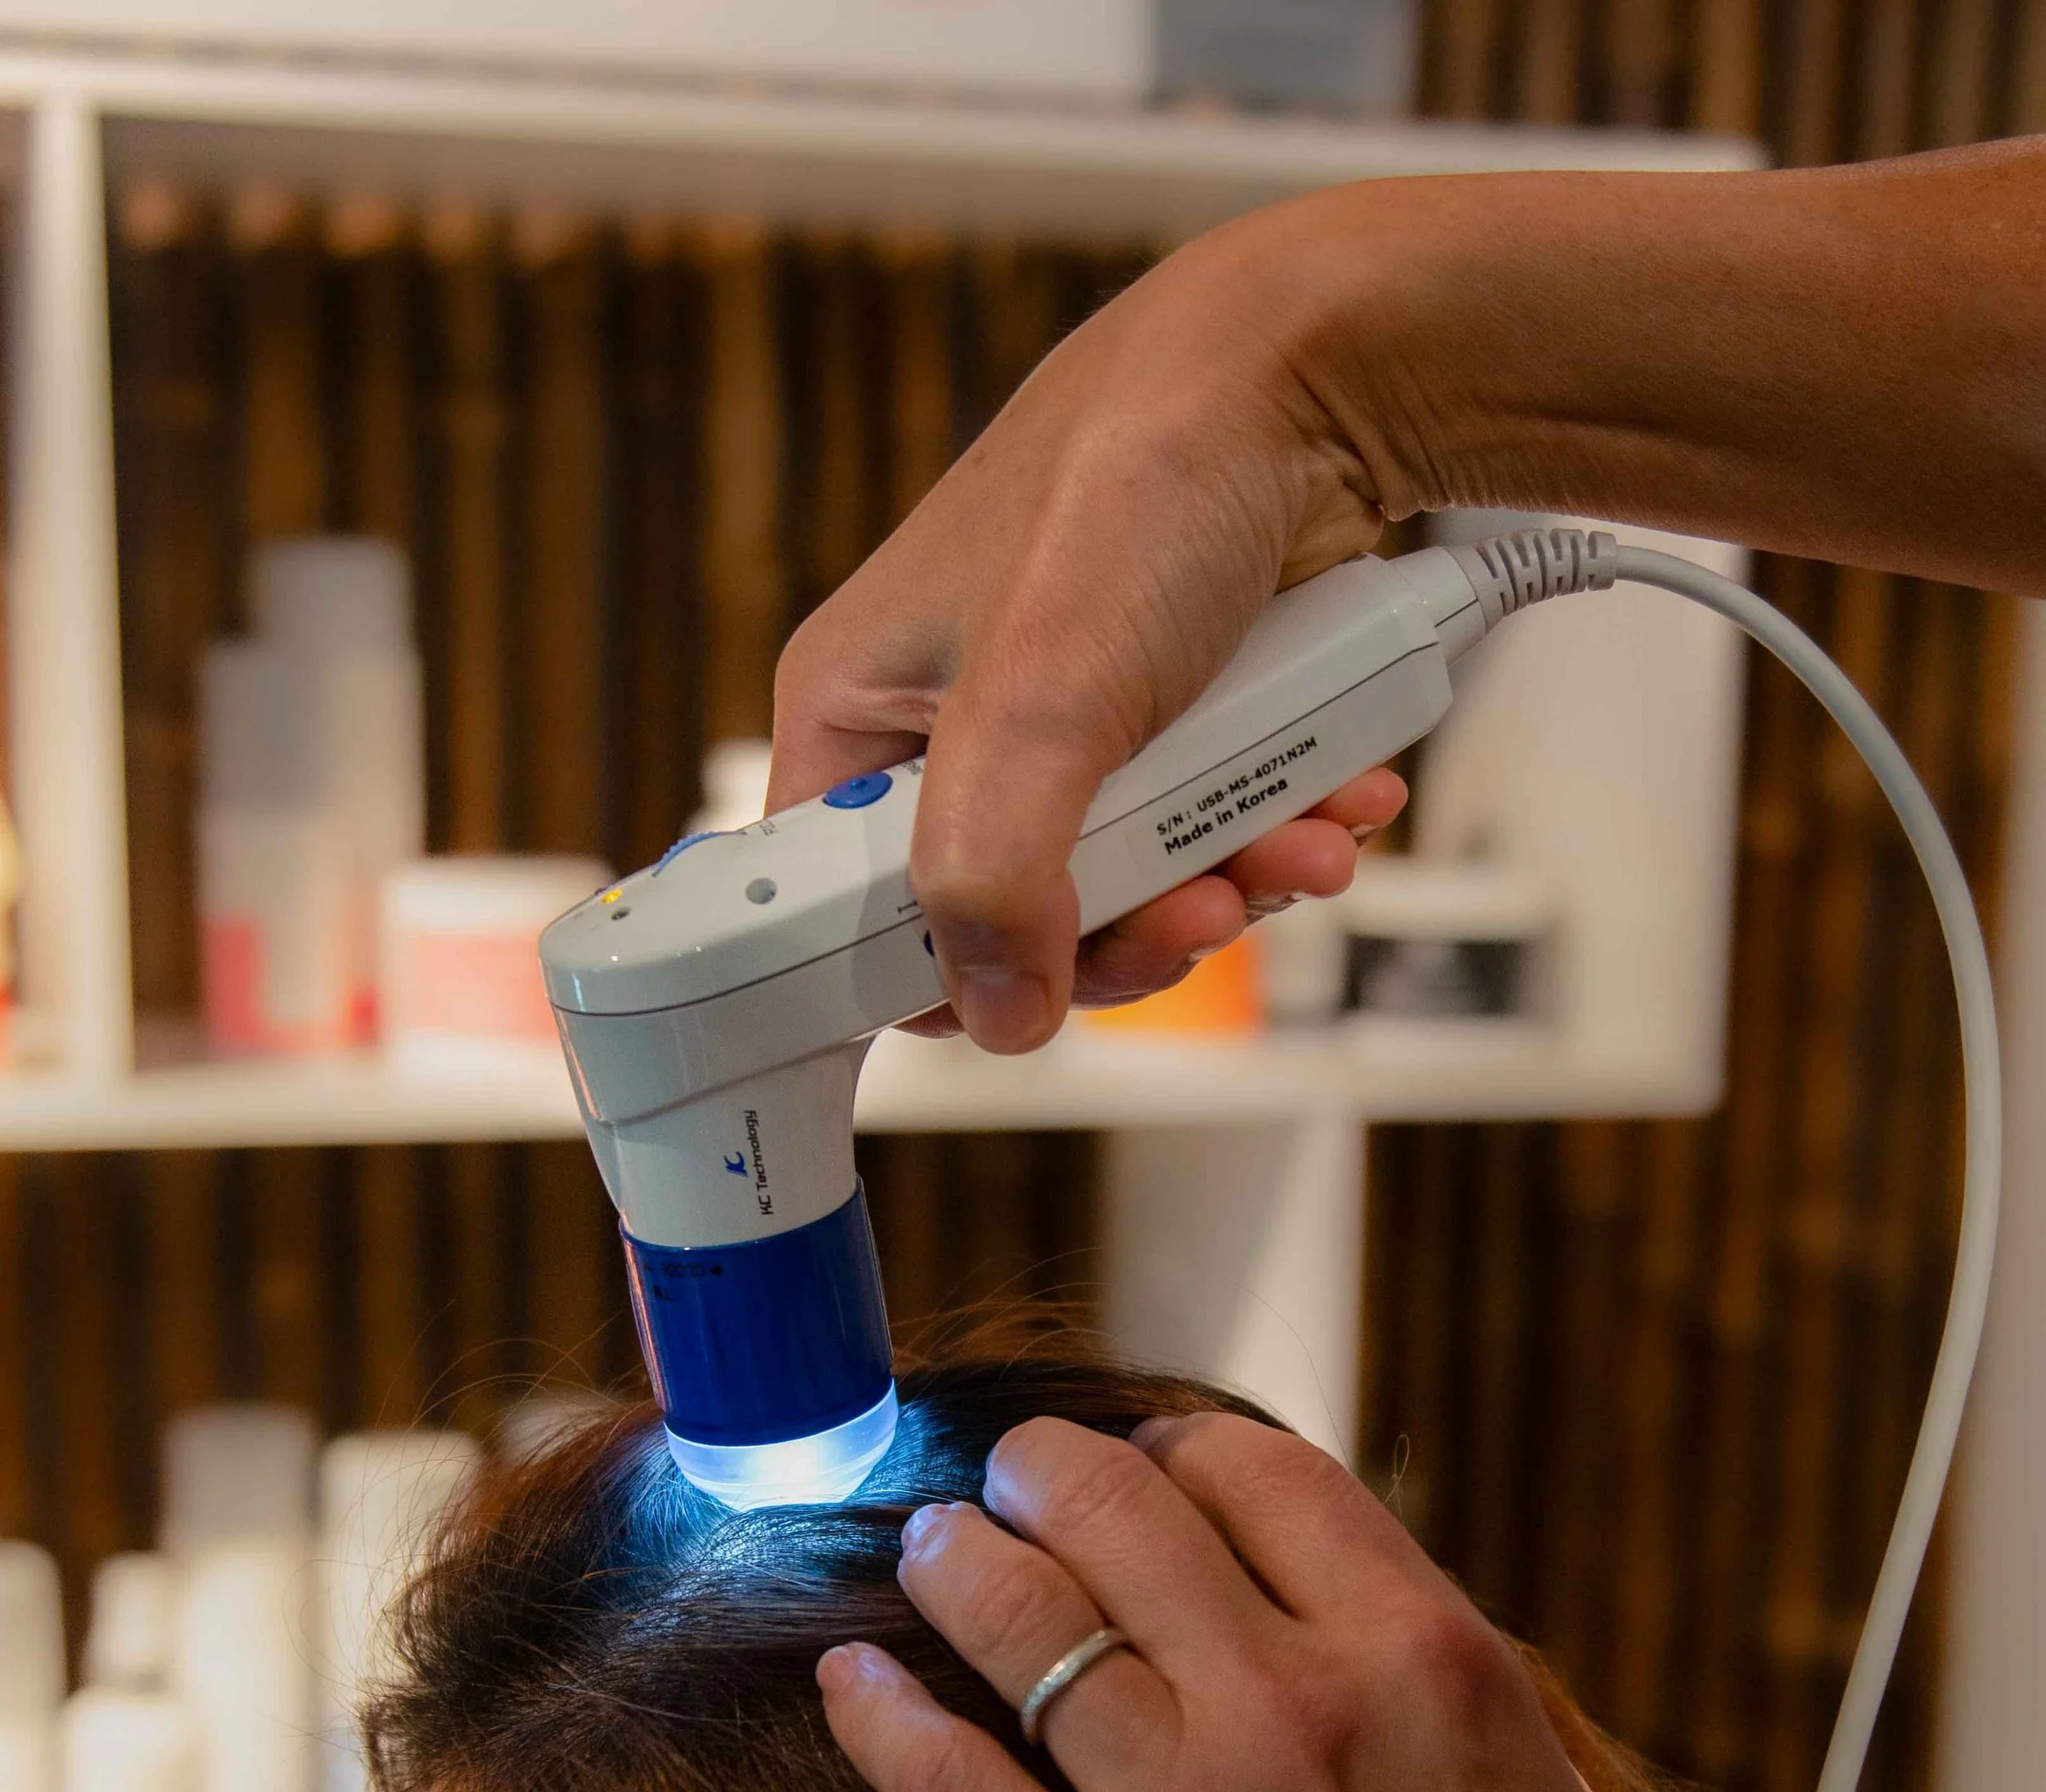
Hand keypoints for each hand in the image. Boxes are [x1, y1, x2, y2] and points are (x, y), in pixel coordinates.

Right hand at [768, 201, 1407, 1049]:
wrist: (1321, 377)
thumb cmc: (1147, 476)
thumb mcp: (1042, 696)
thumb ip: (993, 873)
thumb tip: (999, 1013)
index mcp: (859, 711)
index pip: (843, 911)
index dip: (937, 970)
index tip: (1029, 990)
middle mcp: (951, 729)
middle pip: (1008, 922)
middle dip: (1128, 930)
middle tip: (1202, 910)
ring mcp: (1066, 730)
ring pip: (1127, 892)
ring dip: (1225, 887)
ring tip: (1295, 844)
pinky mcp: (1167, 724)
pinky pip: (1205, 838)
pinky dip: (1271, 836)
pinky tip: (1328, 805)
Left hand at [817, 1414, 1752, 1791]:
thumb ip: (1478, 1732)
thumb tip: (1415, 1685)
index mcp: (1430, 1658)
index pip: (1263, 1470)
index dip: (1182, 1447)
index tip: (1148, 1463)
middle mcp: (1296, 1700)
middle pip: (1116, 1505)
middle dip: (1046, 1472)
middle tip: (1012, 1482)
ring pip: (1017, 1613)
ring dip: (956, 1558)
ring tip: (932, 1547)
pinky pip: (947, 1783)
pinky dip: (881, 1718)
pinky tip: (847, 1683)